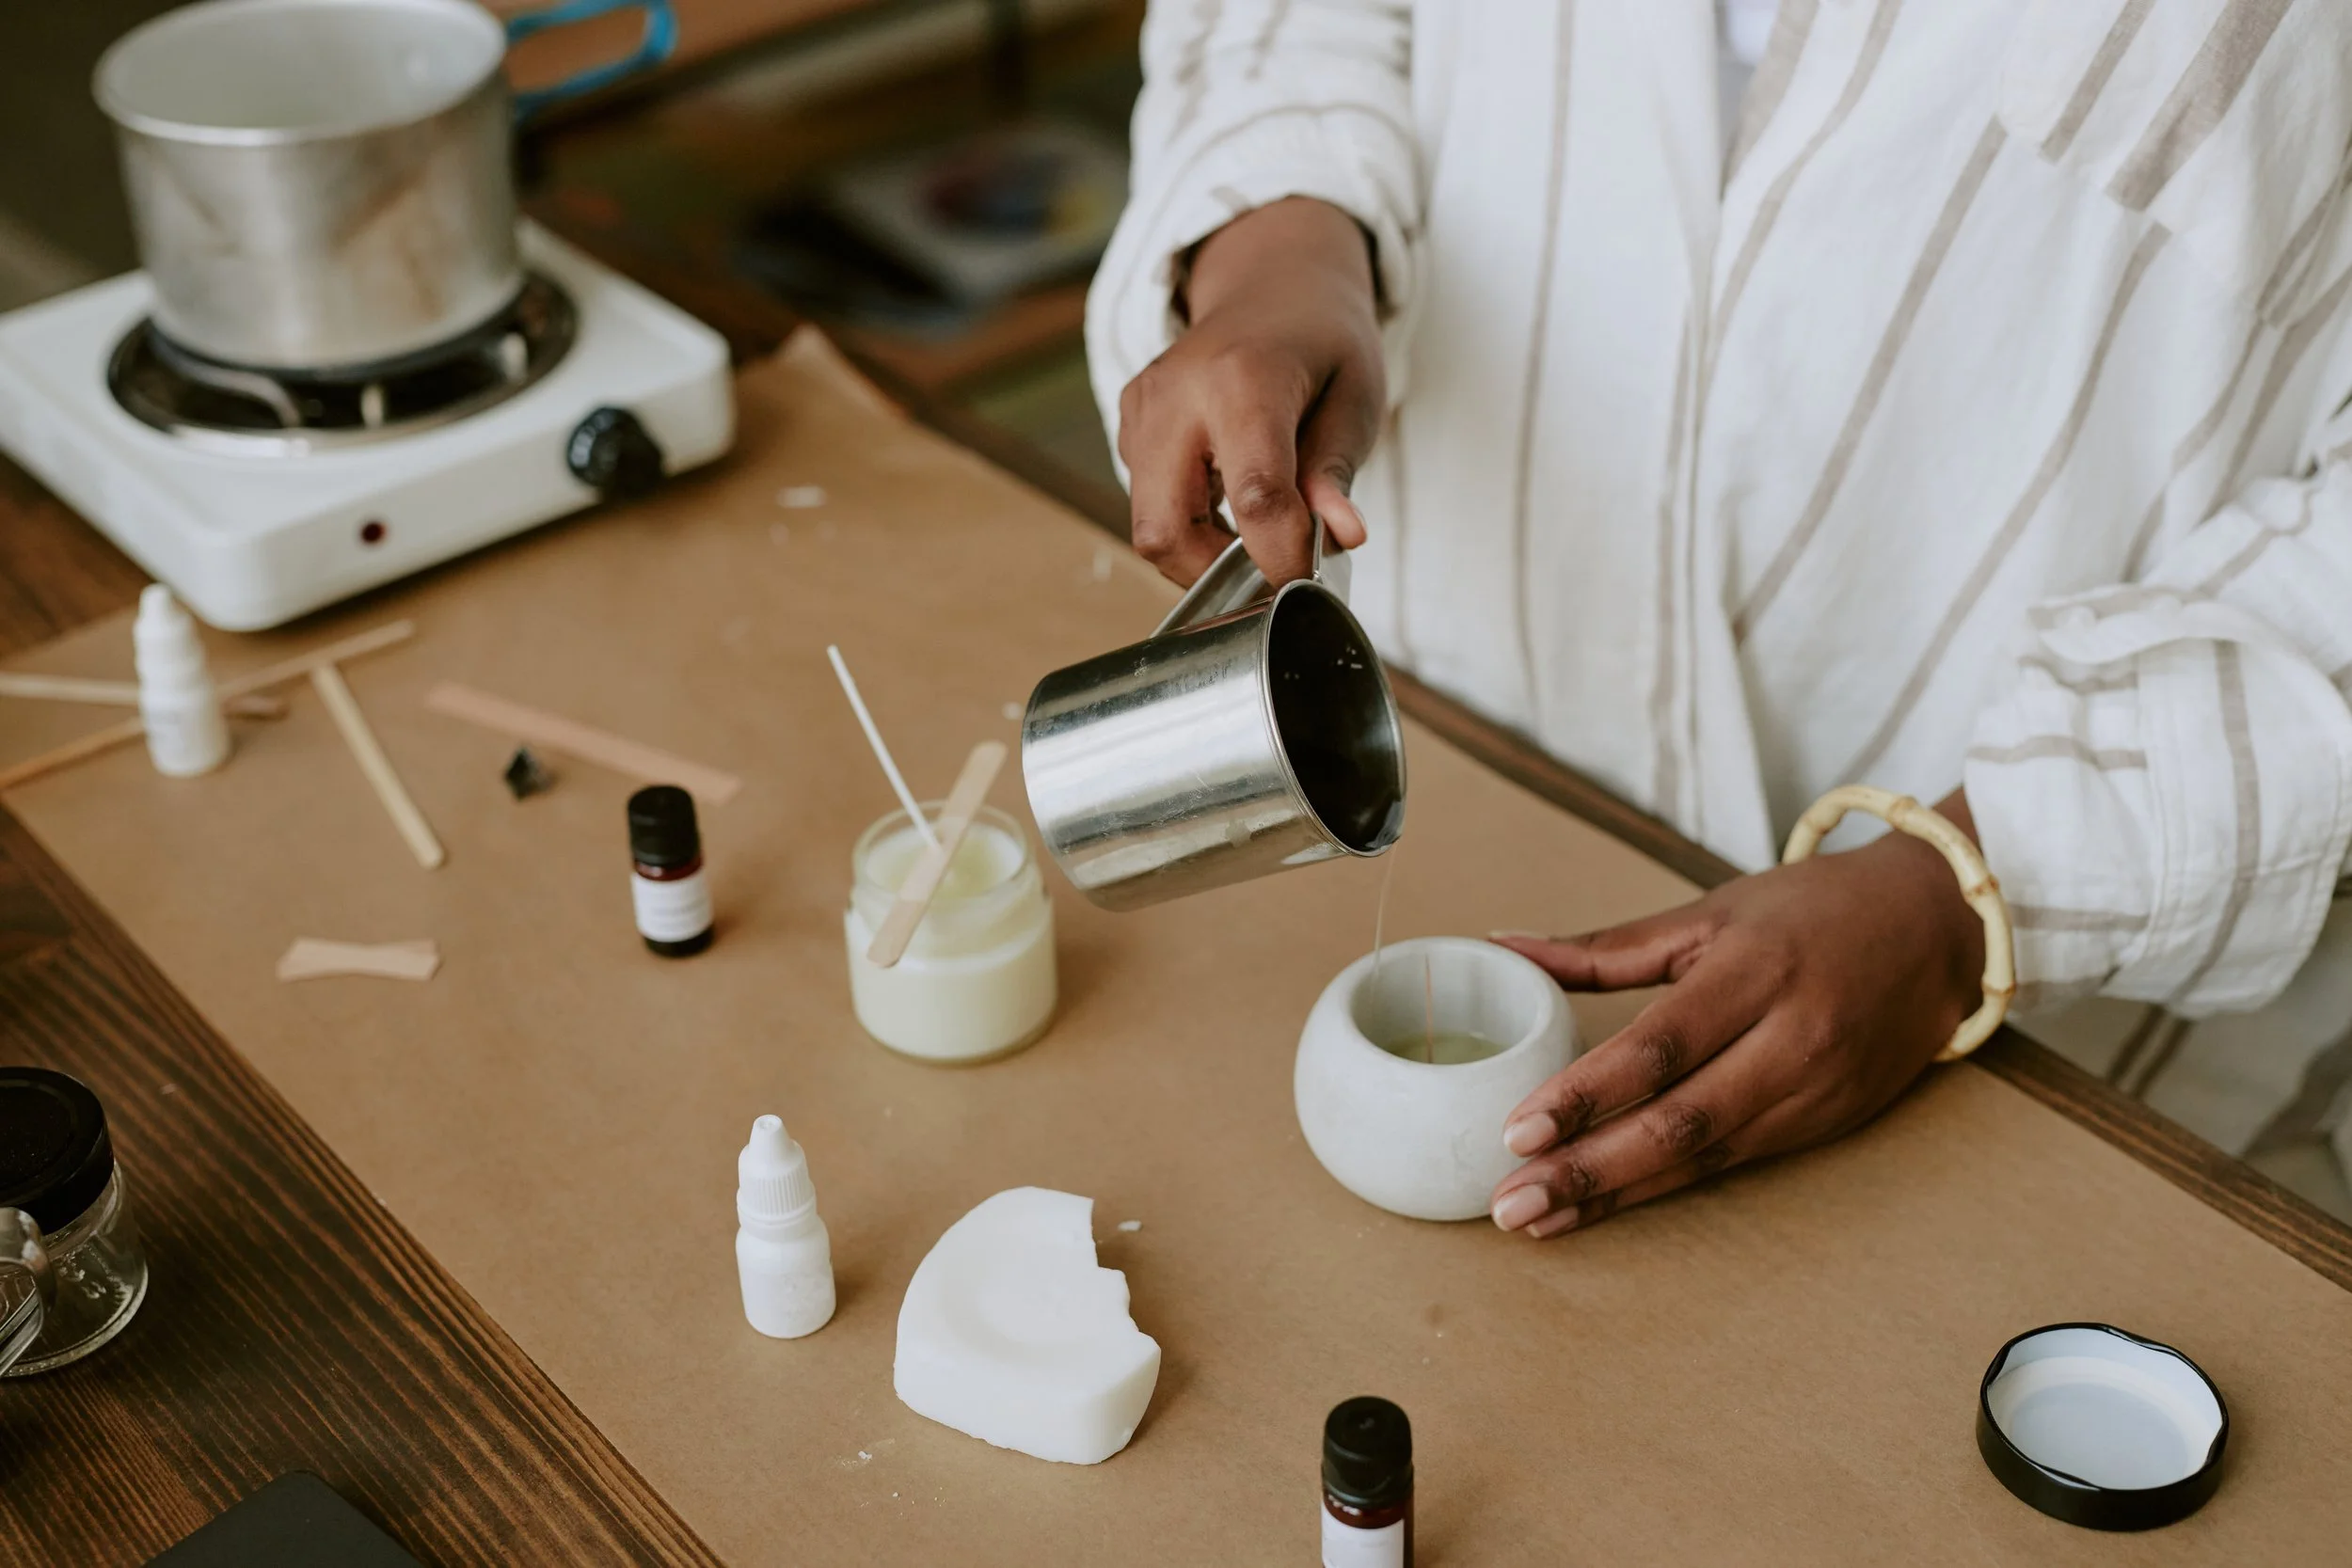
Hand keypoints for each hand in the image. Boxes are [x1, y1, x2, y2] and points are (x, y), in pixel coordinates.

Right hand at [1116, 197, 1383, 585]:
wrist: (1271, 280)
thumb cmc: (1321, 339)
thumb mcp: (1355, 396)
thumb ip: (1336, 471)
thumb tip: (1340, 539)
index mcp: (1244, 378)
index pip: (1256, 498)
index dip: (1281, 558)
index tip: (1307, 587)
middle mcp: (1176, 393)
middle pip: (1167, 531)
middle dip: (1218, 575)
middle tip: (1271, 571)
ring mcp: (1142, 408)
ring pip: (1149, 528)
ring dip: (1203, 554)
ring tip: (1258, 533)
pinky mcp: (1129, 422)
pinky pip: (1146, 503)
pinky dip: (1189, 525)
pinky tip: (1228, 501)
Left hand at [1487, 797, 1986, 1238]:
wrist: (1937, 930)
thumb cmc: (1810, 912)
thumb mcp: (1709, 912)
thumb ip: (1606, 946)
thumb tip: (1504, 945)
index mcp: (1754, 972)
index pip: (1659, 1046)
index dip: (1588, 1093)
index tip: (1519, 1129)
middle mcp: (1790, 1039)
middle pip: (1679, 1120)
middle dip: (1589, 1169)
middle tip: (1513, 1200)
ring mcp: (1813, 1090)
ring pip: (1702, 1157)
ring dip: (1616, 1194)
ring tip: (1540, 1220)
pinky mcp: (1825, 1124)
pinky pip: (1731, 1165)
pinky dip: (1661, 1189)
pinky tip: (1605, 1205)